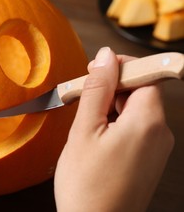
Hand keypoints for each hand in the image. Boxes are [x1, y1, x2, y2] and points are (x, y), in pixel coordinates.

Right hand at [54, 47, 173, 211]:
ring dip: (110, 108)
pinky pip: (135, 128)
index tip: (95, 71)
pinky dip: (115, 124)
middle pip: (140, 92)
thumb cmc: (87, 185)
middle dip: (111, 89)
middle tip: (83, 99)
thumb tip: (106, 57)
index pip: (145, 75)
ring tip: (86, 126)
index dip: (120, 67)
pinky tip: (95, 138)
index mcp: (148, 122)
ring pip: (135, 110)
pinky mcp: (149, 158)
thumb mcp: (84, 130)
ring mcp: (157, 148)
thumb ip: (97, 89)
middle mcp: (160, 133)